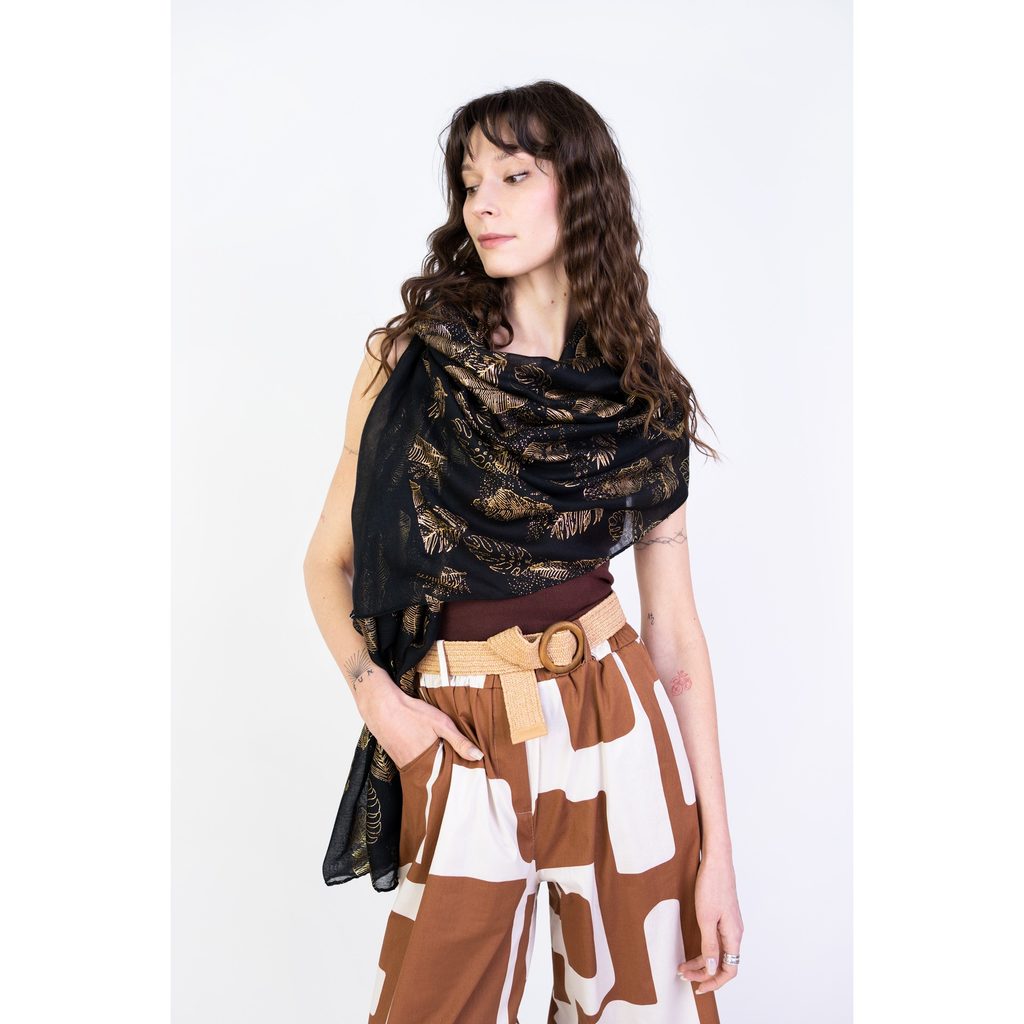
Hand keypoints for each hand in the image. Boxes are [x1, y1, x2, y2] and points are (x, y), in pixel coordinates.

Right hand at [362, 689, 484, 769]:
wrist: (382, 707)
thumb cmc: (412, 713)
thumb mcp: (441, 723)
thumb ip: (459, 741)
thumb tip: (478, 756)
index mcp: (428, 763)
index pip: (448, 778)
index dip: (458, 775)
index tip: (469, 775)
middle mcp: (415, 769)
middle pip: (436, 777)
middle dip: (447, 774)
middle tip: (458, 768)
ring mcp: (404, 766)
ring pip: (425, 772)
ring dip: (434, 768)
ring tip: (444, 759)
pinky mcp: (397, 760)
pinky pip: (414, 767)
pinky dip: (423, 763)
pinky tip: (427, 752)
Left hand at [677, 852, 742, 995]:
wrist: (716, 860)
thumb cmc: (712, 886)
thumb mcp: (706, 918)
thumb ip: (710, 945)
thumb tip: (713, 969)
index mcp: (734, 935)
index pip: (730, 970)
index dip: (715, 982)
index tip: (697, 987)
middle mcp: (734, 932)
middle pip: (722, 963)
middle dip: (703, 973)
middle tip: (682, 974)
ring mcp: (729, 924)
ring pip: (718, 952)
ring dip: (701, 961)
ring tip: (682, 965)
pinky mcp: (723, 916)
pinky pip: (716, 940)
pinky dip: (704, 948)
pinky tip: (691, 948)